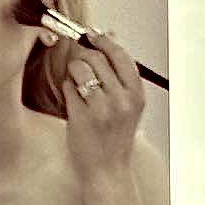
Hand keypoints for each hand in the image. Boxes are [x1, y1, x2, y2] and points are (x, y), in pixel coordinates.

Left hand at [64, 32, 144, 179]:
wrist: (107, 169)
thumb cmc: (115, 135)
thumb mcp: (127, 103)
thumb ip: (119, 71)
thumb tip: (110, 35)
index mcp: (136, 94)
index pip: (120, 54)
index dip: (103, 40)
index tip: (92, 34)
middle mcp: (121, 99)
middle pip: (96, 58)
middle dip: (83, 56)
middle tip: (80, 63)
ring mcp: (101, 108)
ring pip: (79, 69)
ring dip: (74, 72)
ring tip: (78, 86)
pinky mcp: (81, 116)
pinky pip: (68, 87)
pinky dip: (68, 90)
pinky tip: (75, 102)